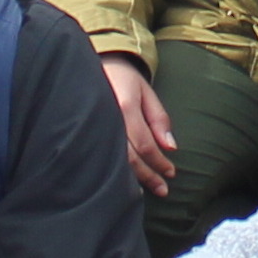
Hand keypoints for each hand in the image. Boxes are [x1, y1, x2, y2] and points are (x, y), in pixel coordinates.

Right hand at [106, 56, 178, 195]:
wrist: (93, 65)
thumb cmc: (124, 79)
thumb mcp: (146, 93)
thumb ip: (159, 119)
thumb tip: (170, 148)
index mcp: (125, 108)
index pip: (145, 145)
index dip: (159, 162)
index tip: (171, 173)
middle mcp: (108, 120)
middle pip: (129, 157)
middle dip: (148, 176)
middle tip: (163, 190)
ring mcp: (94, 126)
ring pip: (113, 160)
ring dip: (132, 178)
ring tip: (145, 192)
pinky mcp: (86, 132)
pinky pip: (100, 155)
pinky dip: (113, 170)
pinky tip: (121, 181)